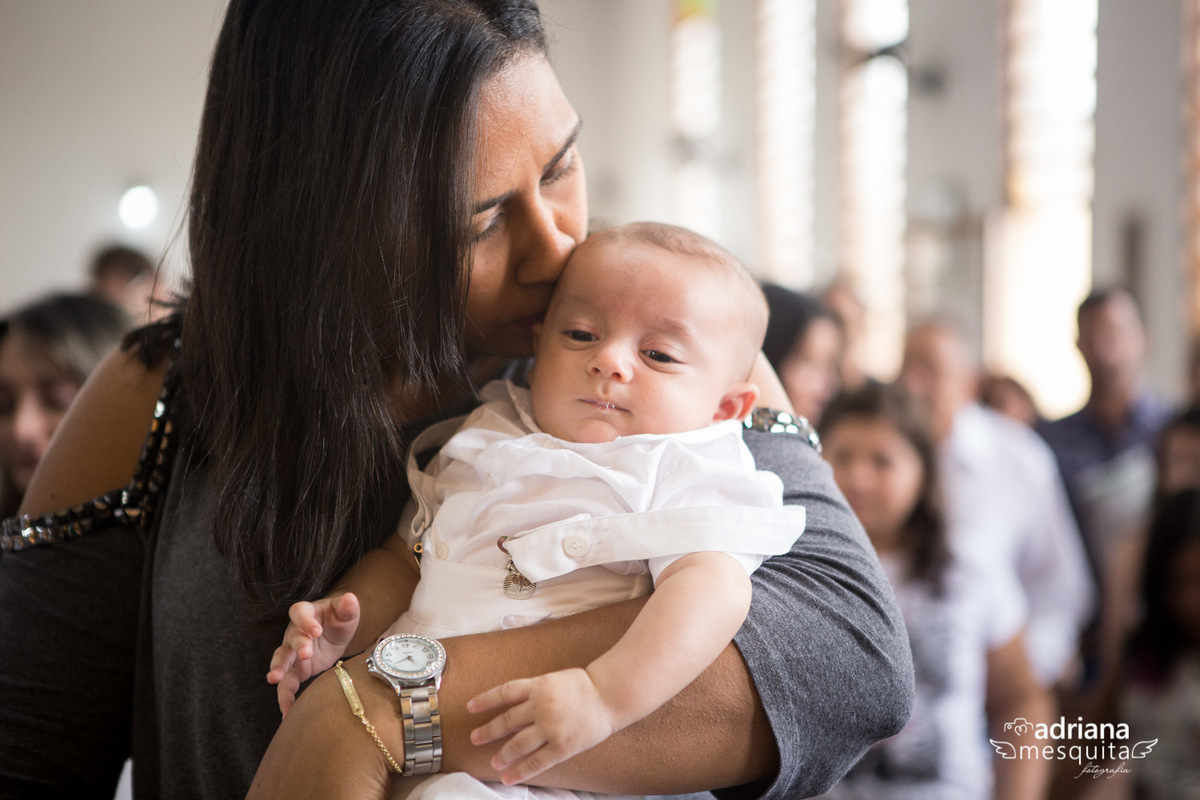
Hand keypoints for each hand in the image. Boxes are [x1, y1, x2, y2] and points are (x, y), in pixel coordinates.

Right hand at [266, 592, 360, 715]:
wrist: (336, 635)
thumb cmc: (339, 619)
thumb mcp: (346, 612)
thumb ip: (347, 606)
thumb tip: (350, 598)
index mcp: (306, 613)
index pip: (299, 612)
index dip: (306, 620)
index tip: (317, 630)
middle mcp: (294, 632)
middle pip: (291, 637)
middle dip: (297, 646)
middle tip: (307, 654)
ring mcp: (292, 653)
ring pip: (282, 661)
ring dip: (279, 669)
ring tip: (276, 680)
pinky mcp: (296, 671)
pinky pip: (287, 684)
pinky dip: (286, 697)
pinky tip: (287, 712)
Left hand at [467, 667, 616, 785]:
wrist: (609, 694)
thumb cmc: (584, 686)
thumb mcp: (555, 680)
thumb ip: (535, 693)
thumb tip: (513, 708)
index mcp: (538, 686)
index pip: (504, 692)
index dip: (486, 700)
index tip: (470, 707)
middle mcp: (540, 706)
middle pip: (507, 720)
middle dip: (488, 730)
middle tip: (475, 738)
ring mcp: (550, 727)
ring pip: (518, 744)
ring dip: (503, 754)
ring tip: (494, 761)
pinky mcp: (561, 745)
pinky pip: (537, 761)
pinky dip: (521, 771)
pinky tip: (510, 777)